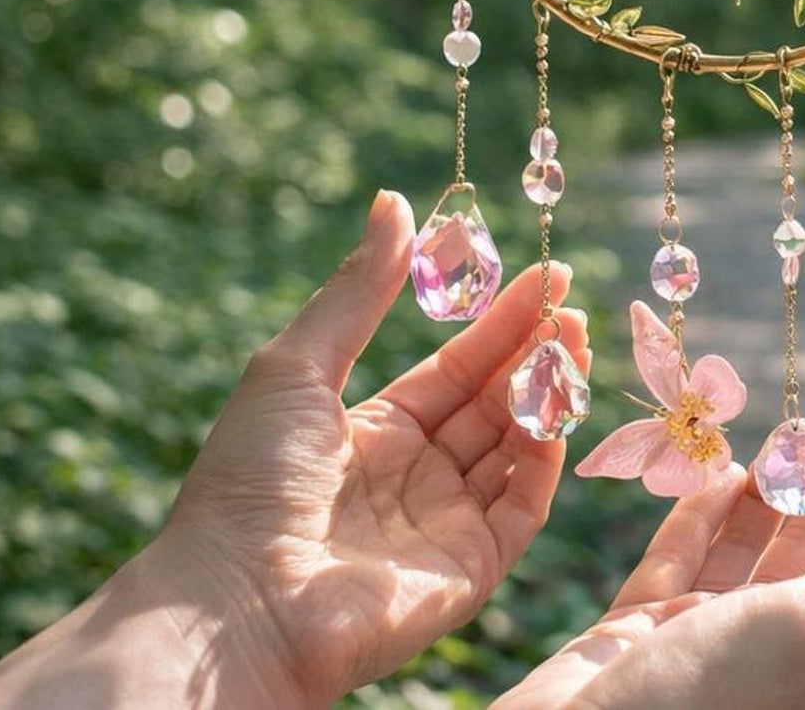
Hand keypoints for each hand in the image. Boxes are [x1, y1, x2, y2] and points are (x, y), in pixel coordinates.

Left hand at [0, 190, 588, 708]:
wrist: (231, 604)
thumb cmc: (248, 480)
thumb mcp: (297, 363)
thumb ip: (358, 287)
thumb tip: (394, 200)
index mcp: (375, 433)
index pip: (457, 369)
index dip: (501, 322)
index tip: (546, 275)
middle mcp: (417, 476)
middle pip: (494, 401)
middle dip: (535, 349)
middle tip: (570, 300)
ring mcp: (446, 524)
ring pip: (517, 446)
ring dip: (548, 390)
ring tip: (573, 334)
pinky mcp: (470, 569)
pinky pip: (524, 505)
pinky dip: (546, 455)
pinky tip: (557, 403)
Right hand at [495, 427, 804, 709]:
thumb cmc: (702, 707)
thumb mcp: (800, 633)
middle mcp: (774, 657)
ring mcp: (703, 644)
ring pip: (745, 555)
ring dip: (762, 496)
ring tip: (770, 441)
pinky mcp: (641, 635)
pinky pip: (677, 562)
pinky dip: (698, 516)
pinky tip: (715, 474)